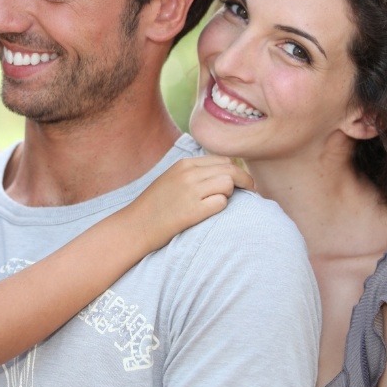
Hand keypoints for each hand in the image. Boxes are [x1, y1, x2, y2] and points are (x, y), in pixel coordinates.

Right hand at [129, 155, 253, 252]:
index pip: (222, 160)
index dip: (235, 171)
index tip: (240, 182)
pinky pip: (221, 203)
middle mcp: (188, 174)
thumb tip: (223, 174)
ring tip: (221, 204)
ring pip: (228, 183)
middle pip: (230, 169)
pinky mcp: (193, 211)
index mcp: (184, 164)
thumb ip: (193, 173)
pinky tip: (210, 213)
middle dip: (244, 181)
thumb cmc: (154, 206)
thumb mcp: (171, 179)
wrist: (135, 226)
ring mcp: (190, 192)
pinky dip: (221, 207)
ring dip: (231, 194)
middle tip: (251, 192)